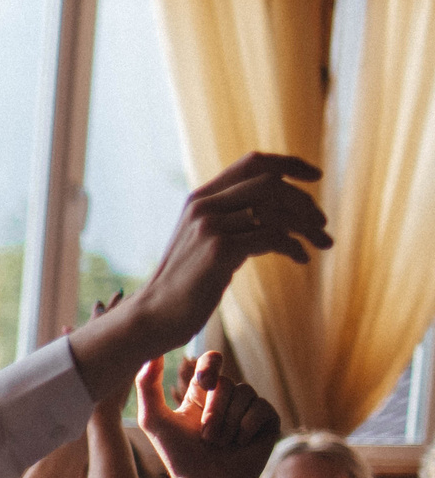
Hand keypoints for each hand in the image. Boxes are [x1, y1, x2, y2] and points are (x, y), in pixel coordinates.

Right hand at [93, 154, 330, 361]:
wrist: (155, 315)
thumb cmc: (187, 283)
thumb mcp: (205, 241)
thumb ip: (230, 219)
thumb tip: (275, 211)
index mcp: (200, 198)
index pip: (253, 163)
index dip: (289, 165)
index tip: (316, 177)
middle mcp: (203, 206)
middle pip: (271, 183)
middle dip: (305, 201)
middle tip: (322, 223)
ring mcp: (209, 226)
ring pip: (275, 210)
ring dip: (308, 226)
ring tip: (322, 243)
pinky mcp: (218, 250)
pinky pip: (272, 237)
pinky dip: (295, 246)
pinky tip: (302, 259)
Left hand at [138, 349, 279, 477]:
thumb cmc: (178, 455)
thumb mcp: (154, 420)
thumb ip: (147, 386)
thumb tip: (151, 353)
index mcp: (203, 393)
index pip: (212, 361)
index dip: (211, 366)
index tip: (204, 381)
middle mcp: (228, 397)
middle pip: (227, 383)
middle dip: (214, 411)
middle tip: (205, 437)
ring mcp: (249, 407)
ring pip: (245, 394)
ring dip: (227, 424)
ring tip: (219, 444)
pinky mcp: (268, 420)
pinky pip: (261, 408)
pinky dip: (246, 429)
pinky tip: (240, 444)